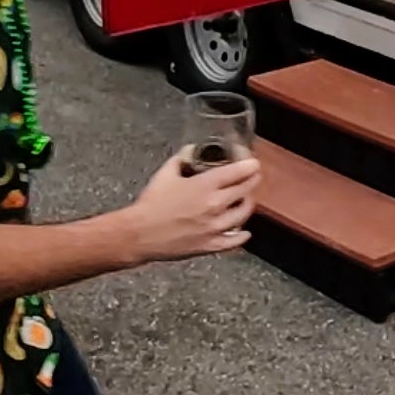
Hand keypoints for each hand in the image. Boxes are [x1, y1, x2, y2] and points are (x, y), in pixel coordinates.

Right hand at [124, 153, 260, 263]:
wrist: (141, 234)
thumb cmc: (151, 204)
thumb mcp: (165, 173)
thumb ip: (181, 158)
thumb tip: (191, 149)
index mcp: (205, 185)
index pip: (238, 172)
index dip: (249, 165)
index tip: (253, 163)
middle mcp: (215, 205)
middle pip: (245, 190)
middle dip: (252, 180)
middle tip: (252, 176)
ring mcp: (215, 227)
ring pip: (243, 214)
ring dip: (247, 204)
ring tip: (245, 200)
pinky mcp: (210, 245)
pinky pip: (234, 241)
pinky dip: (242, 236)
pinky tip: (244, 232)